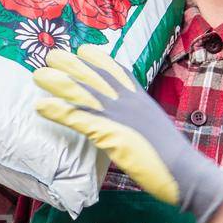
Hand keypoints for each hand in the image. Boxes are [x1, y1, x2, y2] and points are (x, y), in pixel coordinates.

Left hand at [32, 45, 222, 222]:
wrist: (184, 171)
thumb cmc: (170, 157)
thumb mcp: (152, 128)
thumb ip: (136, 119)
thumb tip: (125, 122)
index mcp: (139, 97)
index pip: (115, 69)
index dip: (95, 59)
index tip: (80, 51)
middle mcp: (127, 100)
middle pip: (93, 74)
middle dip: (69, 64)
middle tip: (50, 57)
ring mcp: (118, 115)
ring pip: (81, 91)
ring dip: (56, 82)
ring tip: (38, 76)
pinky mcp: (110, 134)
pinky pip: (78, 118)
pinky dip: (58, 111)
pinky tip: (41, 107)